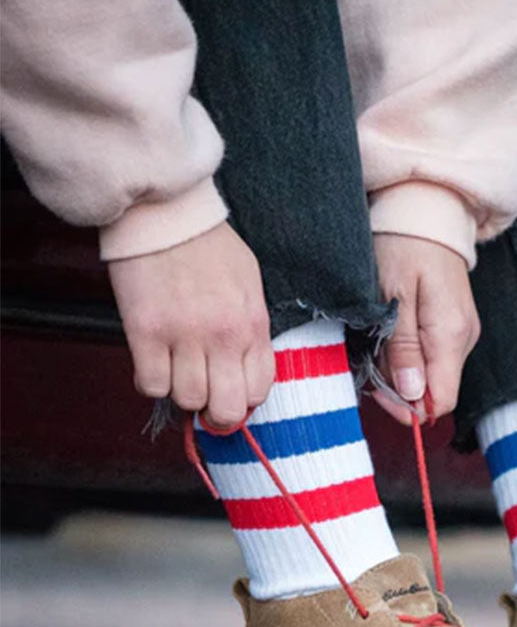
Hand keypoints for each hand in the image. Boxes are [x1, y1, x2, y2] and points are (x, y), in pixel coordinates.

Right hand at [108, 222, 273, 430]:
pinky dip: (151, 381)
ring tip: (177, 368)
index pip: (259, 391)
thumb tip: (243, 371)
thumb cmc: (209, 247)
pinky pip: (150, 385)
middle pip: (227, 410)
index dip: (243, 401)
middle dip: (216, 413)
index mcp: (253, 325)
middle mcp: (224, 337)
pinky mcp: (146, 332)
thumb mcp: (249, 286)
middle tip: (204, 398)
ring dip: (181, 392)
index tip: (230, 391)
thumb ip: (250, 329)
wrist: (166, 212)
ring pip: (187, 400)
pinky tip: (153, 360)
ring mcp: (185, 336)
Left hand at [372, 234, 479, 425]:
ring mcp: (463, 333)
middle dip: (399, 388)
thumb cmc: (404, 246)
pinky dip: (409, 355)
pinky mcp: (456, 326)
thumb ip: (403, 348)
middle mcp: (465, 339)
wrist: (426, 211)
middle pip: (435, 391)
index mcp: (452, 335)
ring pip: (432, 376)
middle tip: (368, 362)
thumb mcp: (393, 296)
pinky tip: (392, 335)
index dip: (409, 408)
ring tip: (377, 340)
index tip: (377, 394)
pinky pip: (433, 357)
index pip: (442, 400)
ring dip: (401, 371)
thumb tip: (410, 394)